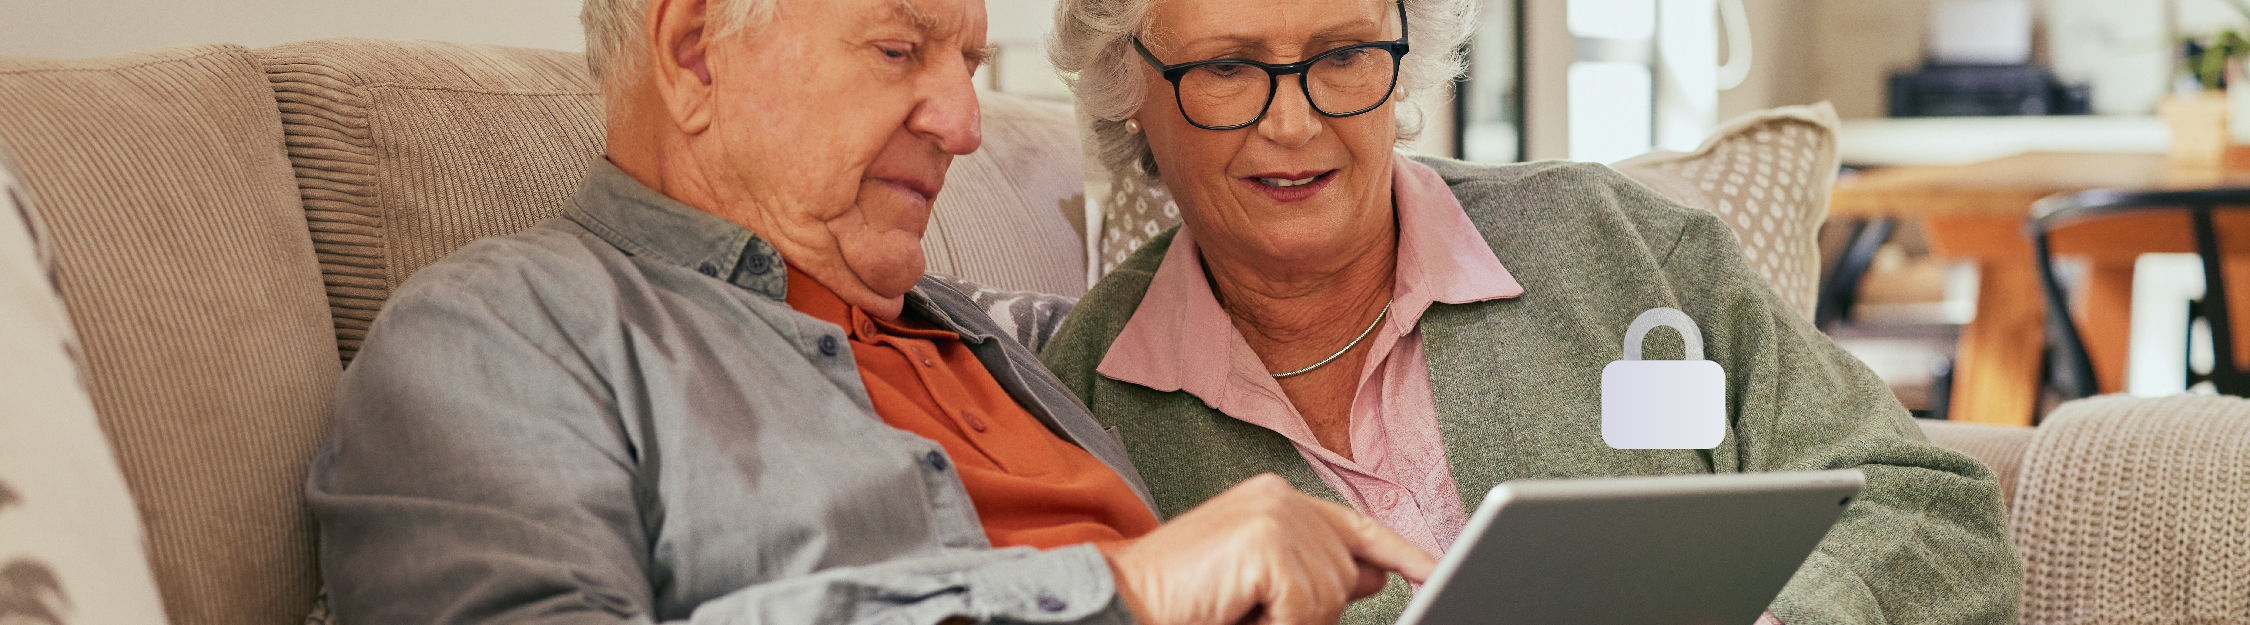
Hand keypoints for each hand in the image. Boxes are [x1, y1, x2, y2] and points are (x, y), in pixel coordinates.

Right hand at [1102, 474, 1435, 624]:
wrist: (1121, 602)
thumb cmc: (1181, 600)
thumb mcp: (1260, 584)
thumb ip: (1314, 570)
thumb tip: (1376, 573)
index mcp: (1276, 499)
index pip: (1356, 526)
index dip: (1400, 552)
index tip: (1432, 572)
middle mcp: (1279, 497)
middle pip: (1346, 574)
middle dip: (1309, 609)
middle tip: (1246, 608)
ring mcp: (1275, 514)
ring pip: (1331, 595)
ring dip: (1288, 621)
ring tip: (1237, 608)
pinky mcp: (1268, 541)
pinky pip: (1308, 607)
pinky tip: (1238, 610)